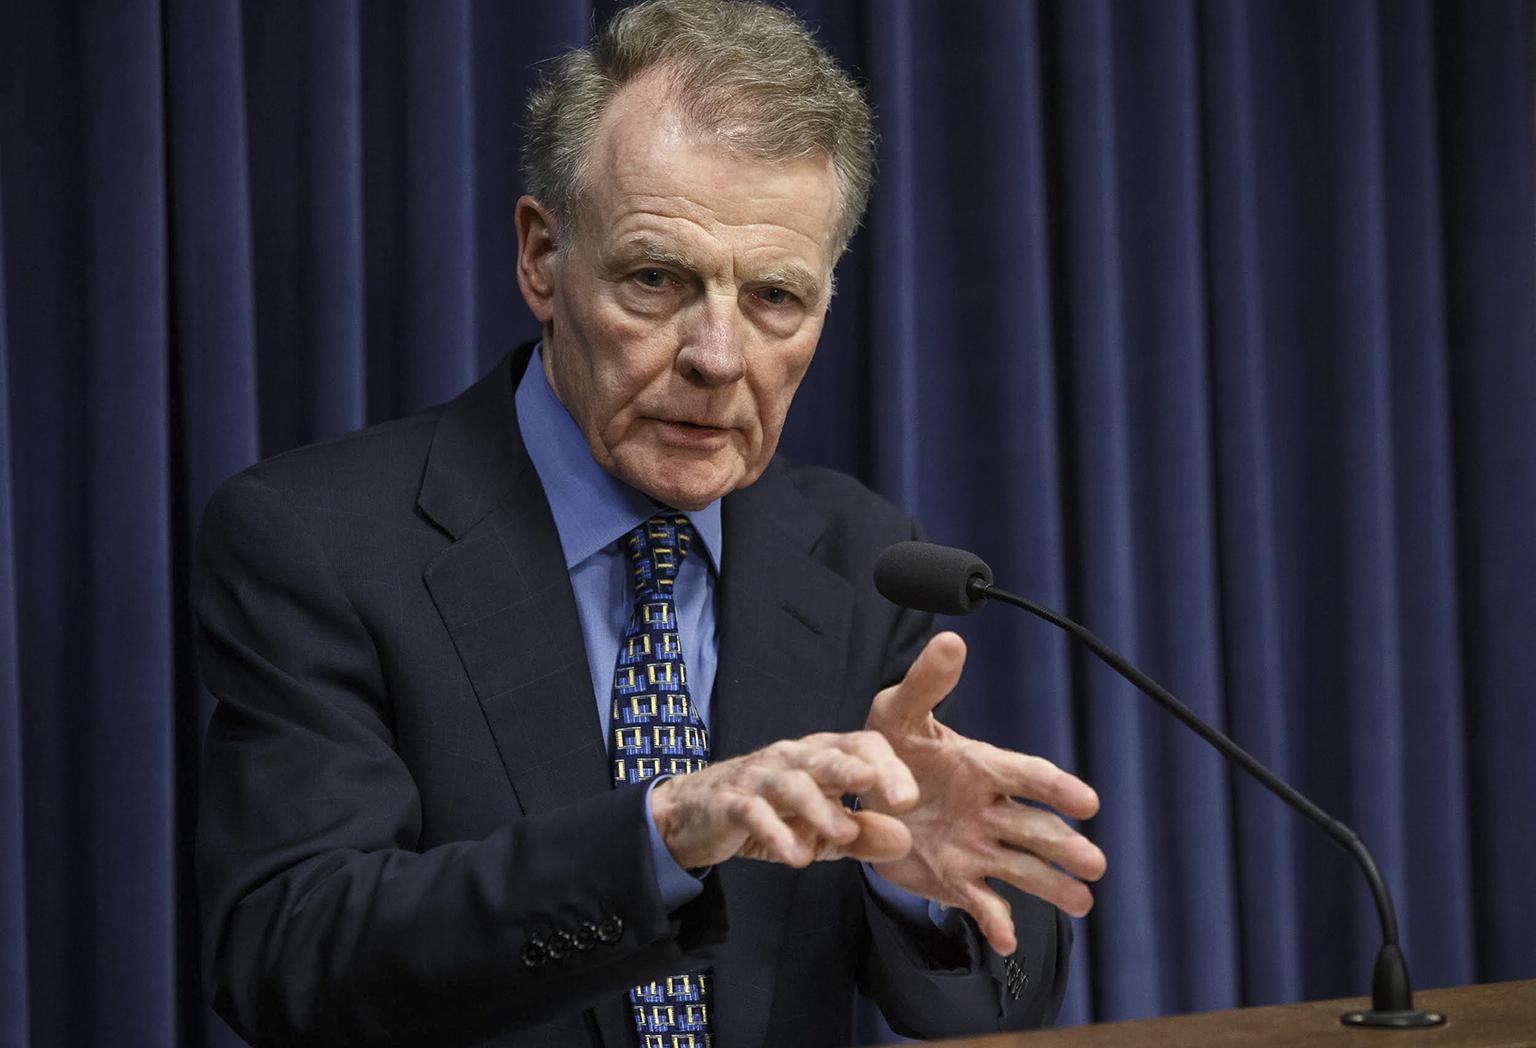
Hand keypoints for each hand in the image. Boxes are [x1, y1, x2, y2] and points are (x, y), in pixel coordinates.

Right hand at [649, 732, 920, 869]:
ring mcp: (758, 778)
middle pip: (828, 756)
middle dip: (862, 773)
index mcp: (819, 756)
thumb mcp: (819, 830)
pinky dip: (775, 833)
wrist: (692, 814)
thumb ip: (862, 835)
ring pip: (792, 782)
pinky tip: (796, 856)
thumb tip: (907, 842)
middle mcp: (790, 758)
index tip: (911, 799)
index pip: (859, 746)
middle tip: (899, 798)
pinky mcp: (728, 803)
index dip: (889, 766)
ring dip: (820, 807)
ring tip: (845, 832)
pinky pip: (752, 812)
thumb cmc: (768, 814)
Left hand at [864, 632, 1105, 955]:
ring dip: (1051, 886)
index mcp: (981, 766)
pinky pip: (980, 903)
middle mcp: (989, 809)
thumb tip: (952, 640)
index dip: (1055, 787)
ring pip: (1022, 869)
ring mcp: (976, 847)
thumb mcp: (898, 711)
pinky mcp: (955, 879)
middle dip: (1066, 845)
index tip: (1087, 801)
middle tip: (1094, 862)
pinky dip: (995, 923)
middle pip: (1035, 828)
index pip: (1026, 774)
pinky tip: (1006, 941)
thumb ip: (927, 682)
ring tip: (1082, 903)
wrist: (859, 791)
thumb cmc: (888, 744)